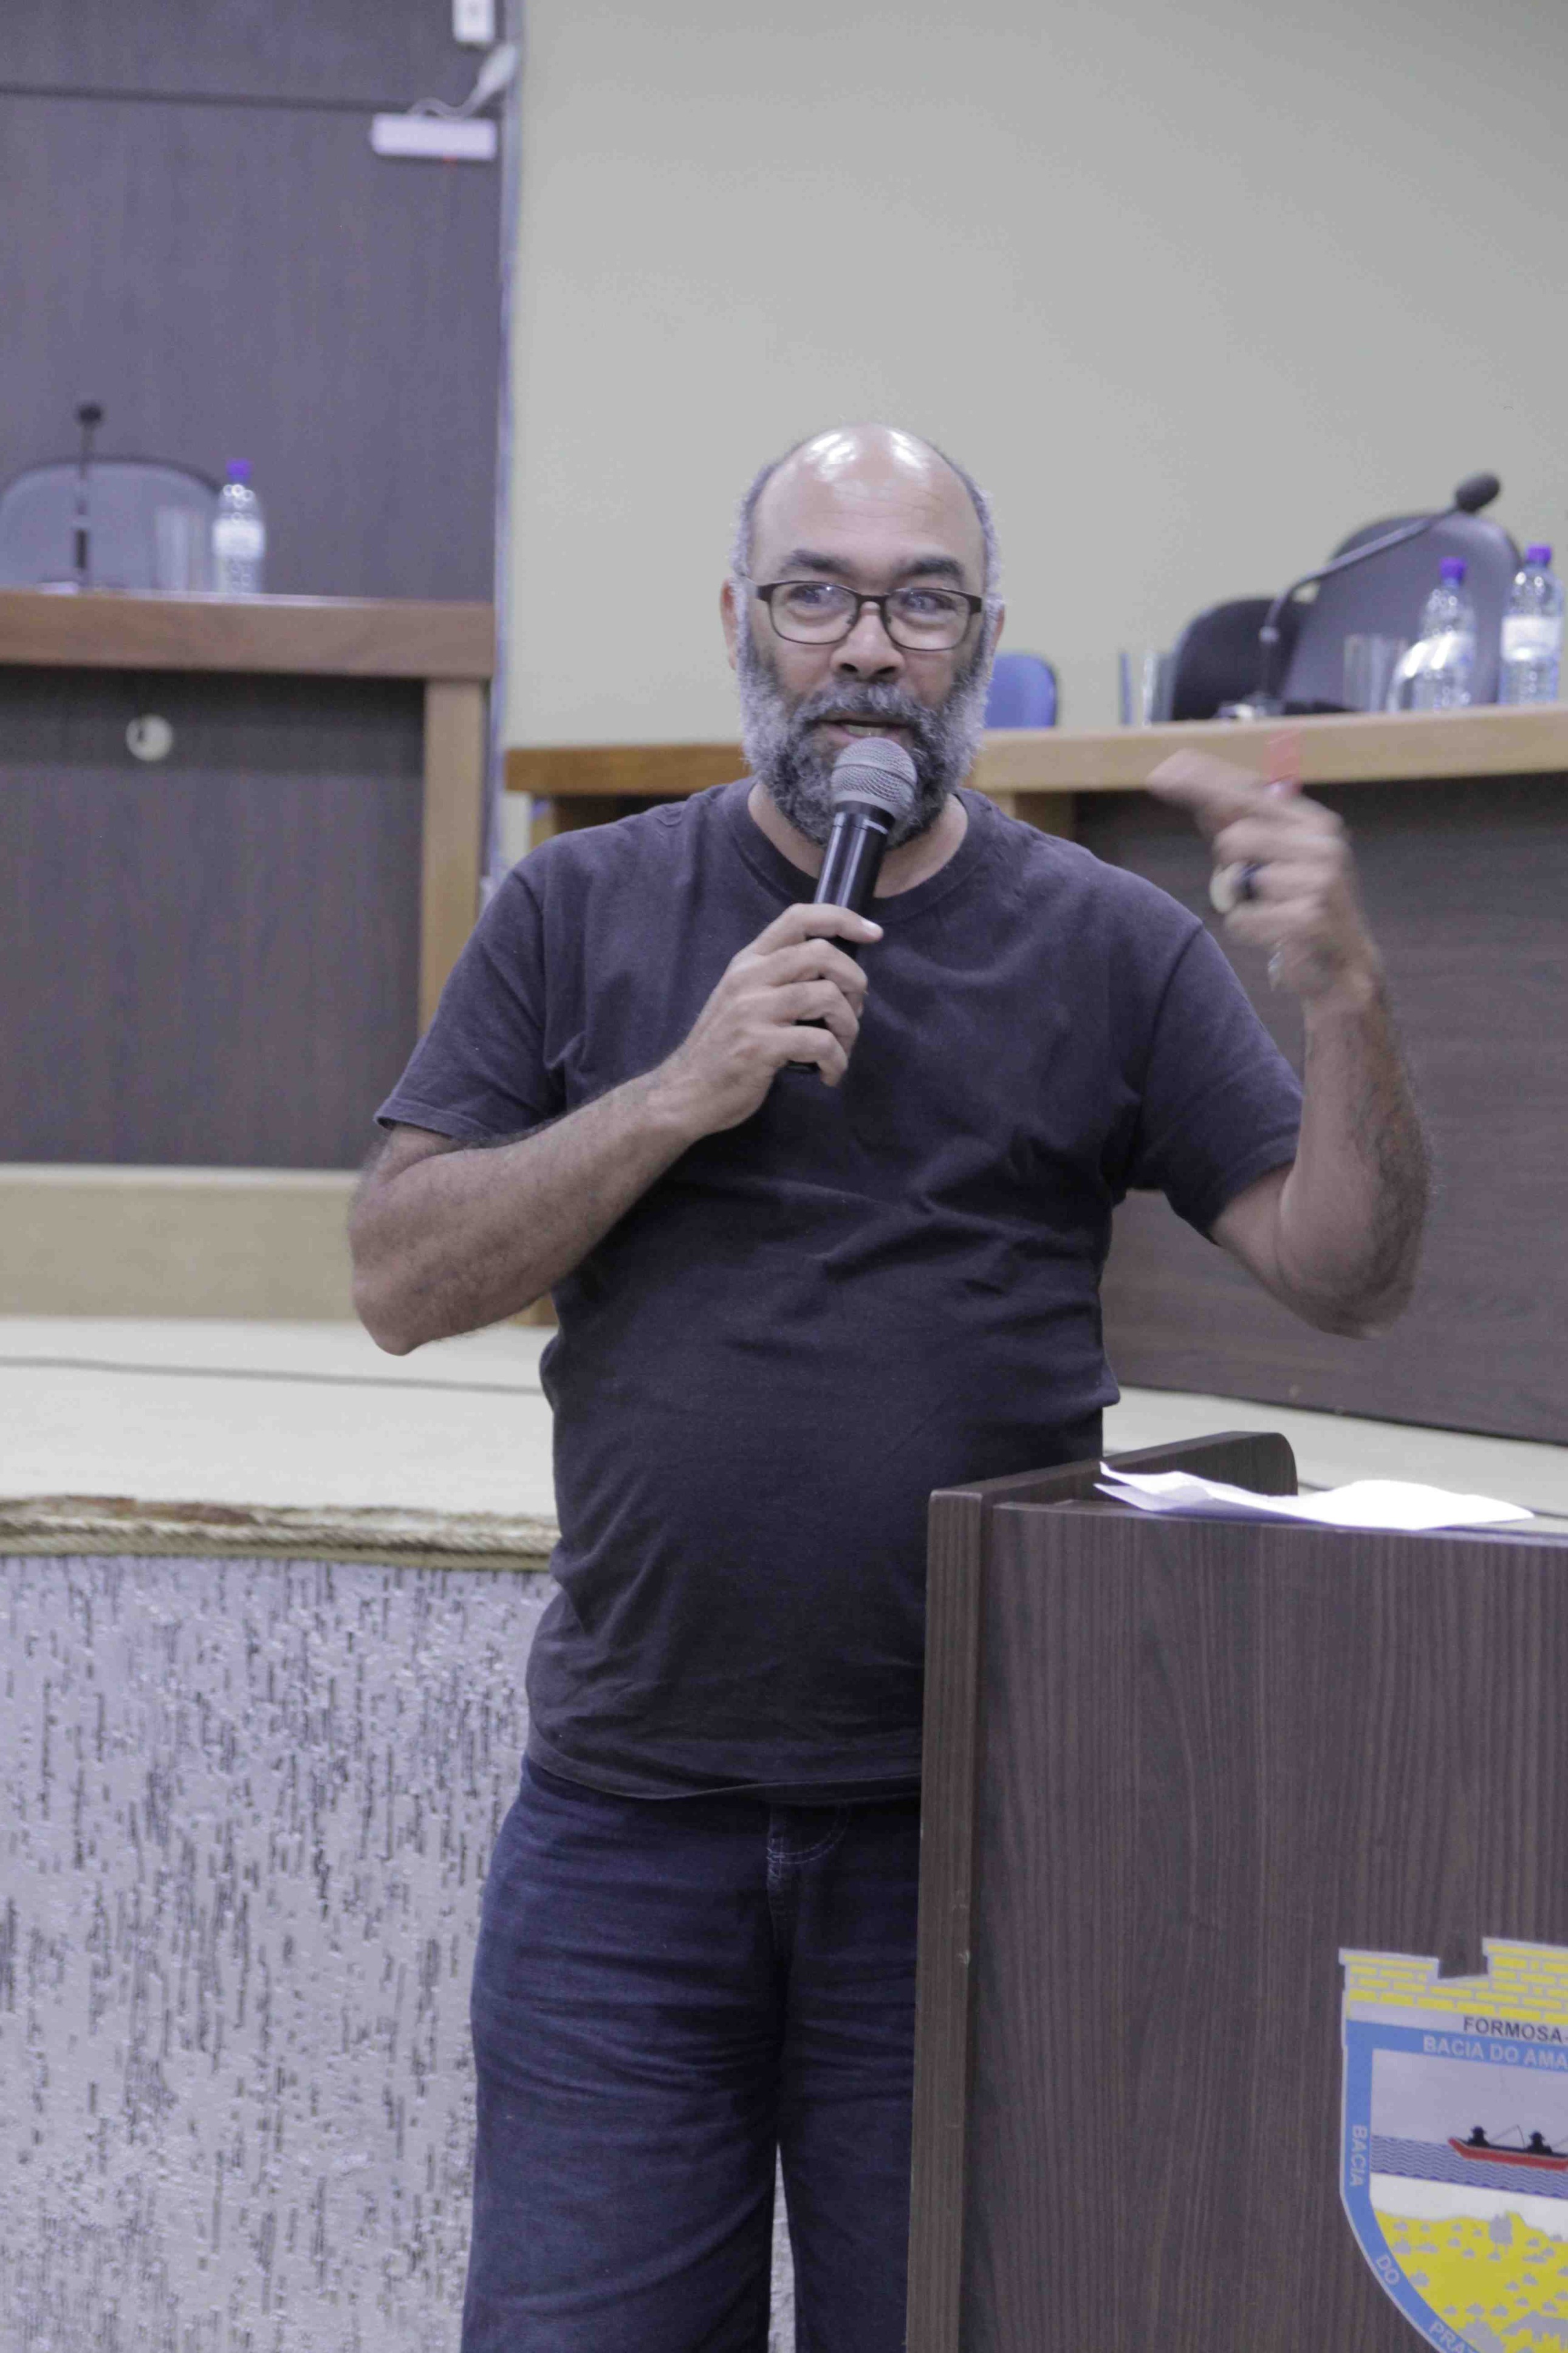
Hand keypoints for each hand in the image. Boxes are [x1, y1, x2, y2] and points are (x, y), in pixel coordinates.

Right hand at [651, 901, 881, 1134]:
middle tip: (854, 1011)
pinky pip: (820, 1042)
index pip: (799, 918)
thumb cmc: (724, 1048)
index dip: (842, 919)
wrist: (685, 1092)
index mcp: (748, 962)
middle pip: (822, 954)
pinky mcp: (759, 1046)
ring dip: (849, 1026)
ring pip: (827, 997)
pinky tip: (829, 1074)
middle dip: (854, 981)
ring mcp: (752, 1011)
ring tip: (842, 1049)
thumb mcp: (742, 998)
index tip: (872, 933)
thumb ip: (778, 979)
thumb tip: (835, 974)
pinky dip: (837, 1061)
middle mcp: (749, 978)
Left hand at [1145, 740, 1380, 1004]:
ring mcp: (1319, 880)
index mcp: (1311, 821)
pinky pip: (1241, 920)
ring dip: (1240, 902)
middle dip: (1228, 865)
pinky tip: (1274, 934)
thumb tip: (1200, 797)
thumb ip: (1241, 826)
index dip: (1201, 781)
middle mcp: (1321, 843)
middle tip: (1253, 886)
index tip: (1160, 773)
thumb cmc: (1298, 906)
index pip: (1247, 791)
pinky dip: (1247, 930)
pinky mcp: (1308, 918)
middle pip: (1235, 838)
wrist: (1341, 966)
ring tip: (1271, 911)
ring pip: (1237, 881)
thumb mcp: (1272, 859)